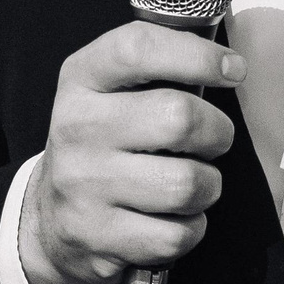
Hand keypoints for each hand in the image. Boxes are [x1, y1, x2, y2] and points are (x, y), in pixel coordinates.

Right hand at [19, 22, 244, 283]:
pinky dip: (190, 228)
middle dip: (217, 132)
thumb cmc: (103, 144)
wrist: (50, 220)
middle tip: (213, 140)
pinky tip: (172, 218)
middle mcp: (76, 127)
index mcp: (81, 79)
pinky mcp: (97, 235)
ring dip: (207, 186)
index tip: (233, 69)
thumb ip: (159, 66)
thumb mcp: (110, 90)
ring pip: (186, 183)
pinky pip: (176, 234)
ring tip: (191, 183)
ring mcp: (83, 185)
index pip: (139, 49)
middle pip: (179, 118)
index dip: (198, 55)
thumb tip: (229, 62)